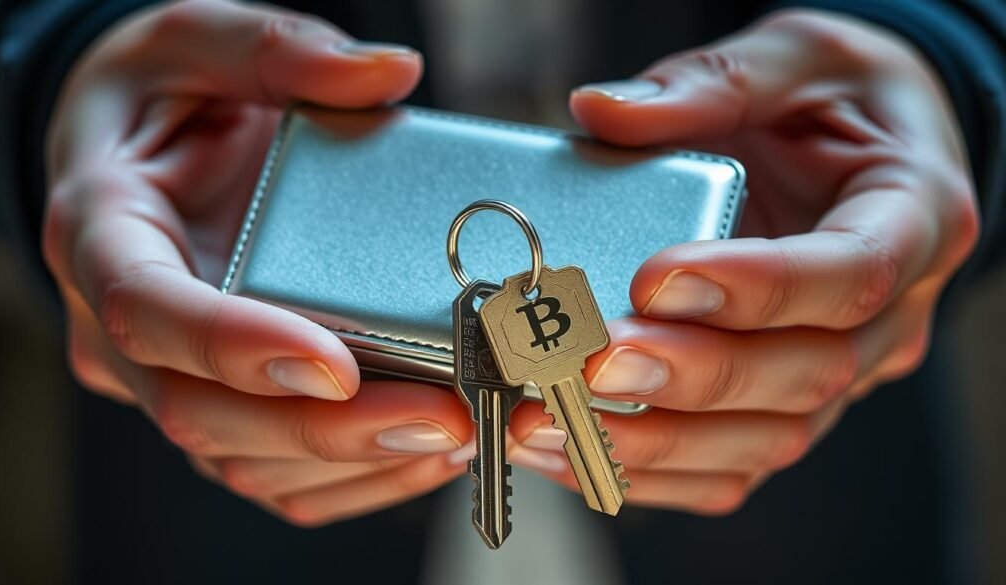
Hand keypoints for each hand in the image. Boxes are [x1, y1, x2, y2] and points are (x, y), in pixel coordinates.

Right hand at [43, 0, 472, 526]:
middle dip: (329, 430)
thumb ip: (278, 49)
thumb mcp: (195, 40)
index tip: (332, 364)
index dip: (233, 347)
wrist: (143, 154)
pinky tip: (430, 450)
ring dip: (358, 462)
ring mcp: (173, 379)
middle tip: (444, 414)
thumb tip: (389, 73)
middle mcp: (126, 331)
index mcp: (104, 236)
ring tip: (465, 432)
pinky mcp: (222, 406)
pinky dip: (355, 476)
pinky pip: (277, 475)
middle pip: (207, 415)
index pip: (148, 312)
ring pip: (247, 461)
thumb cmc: (160, 99)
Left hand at [509, 9, 978, 513]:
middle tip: (593, 359)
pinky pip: (731, 467)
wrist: (866, 146)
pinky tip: (572, 447)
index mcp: (910, 218)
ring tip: (554, 418)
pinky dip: (653, 471)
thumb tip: (601, 113)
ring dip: (657, 441)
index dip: (757, 288)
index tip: (656, 278)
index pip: (849, 273)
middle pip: (807, 375)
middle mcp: (886, 315)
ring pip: (766, 440)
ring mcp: (837, 370)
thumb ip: (708, 85)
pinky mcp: (783, 404)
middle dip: (692, 376)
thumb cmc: (837, 100)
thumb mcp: (793, 58)